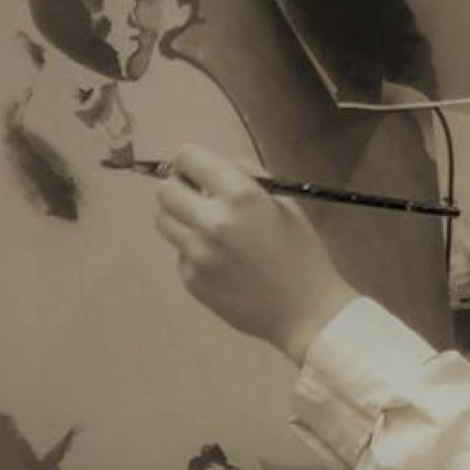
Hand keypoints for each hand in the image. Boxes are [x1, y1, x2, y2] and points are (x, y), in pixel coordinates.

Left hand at [154, 144, 357, 364]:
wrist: (306, 311)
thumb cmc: (303, 253)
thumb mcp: (286, 204)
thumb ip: (249, 178)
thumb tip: (219, 167)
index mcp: (241, 197)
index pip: (188, 157)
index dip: (192, 160)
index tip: (200, 170)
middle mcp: (211, 221)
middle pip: (165, 190)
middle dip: (181, 188)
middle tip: (200, 198)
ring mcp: (196, 253)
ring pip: (164, 221)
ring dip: (181, 218)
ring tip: (208, 230)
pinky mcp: (190, 279)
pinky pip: (179, 252)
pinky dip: (194, 251)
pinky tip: (221, 262)